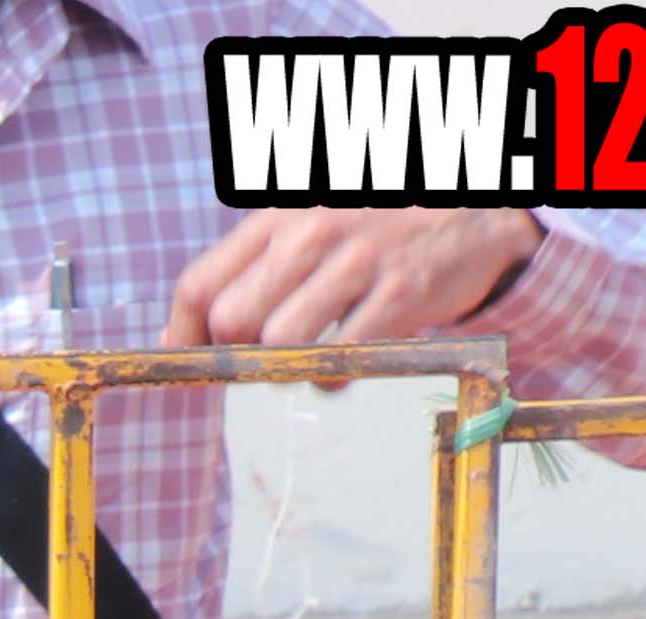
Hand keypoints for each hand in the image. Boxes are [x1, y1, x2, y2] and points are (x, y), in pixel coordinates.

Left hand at [166, 207, 539, 349]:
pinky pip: (342, 361)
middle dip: (240, 352)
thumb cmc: (372, 230)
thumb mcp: (304, 231)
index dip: (181, 336)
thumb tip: (173, 338)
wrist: (472, 214)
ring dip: (288, 367)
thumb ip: (244, 274)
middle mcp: (312, 232)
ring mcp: (358, 261)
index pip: (199, 285)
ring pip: (281, 344)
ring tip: (312, 356)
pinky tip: (349, 361)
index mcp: (278, 218)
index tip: (186, 362)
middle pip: (232, 320)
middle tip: (268, 355)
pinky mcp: (402, 292)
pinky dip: (336, 377)